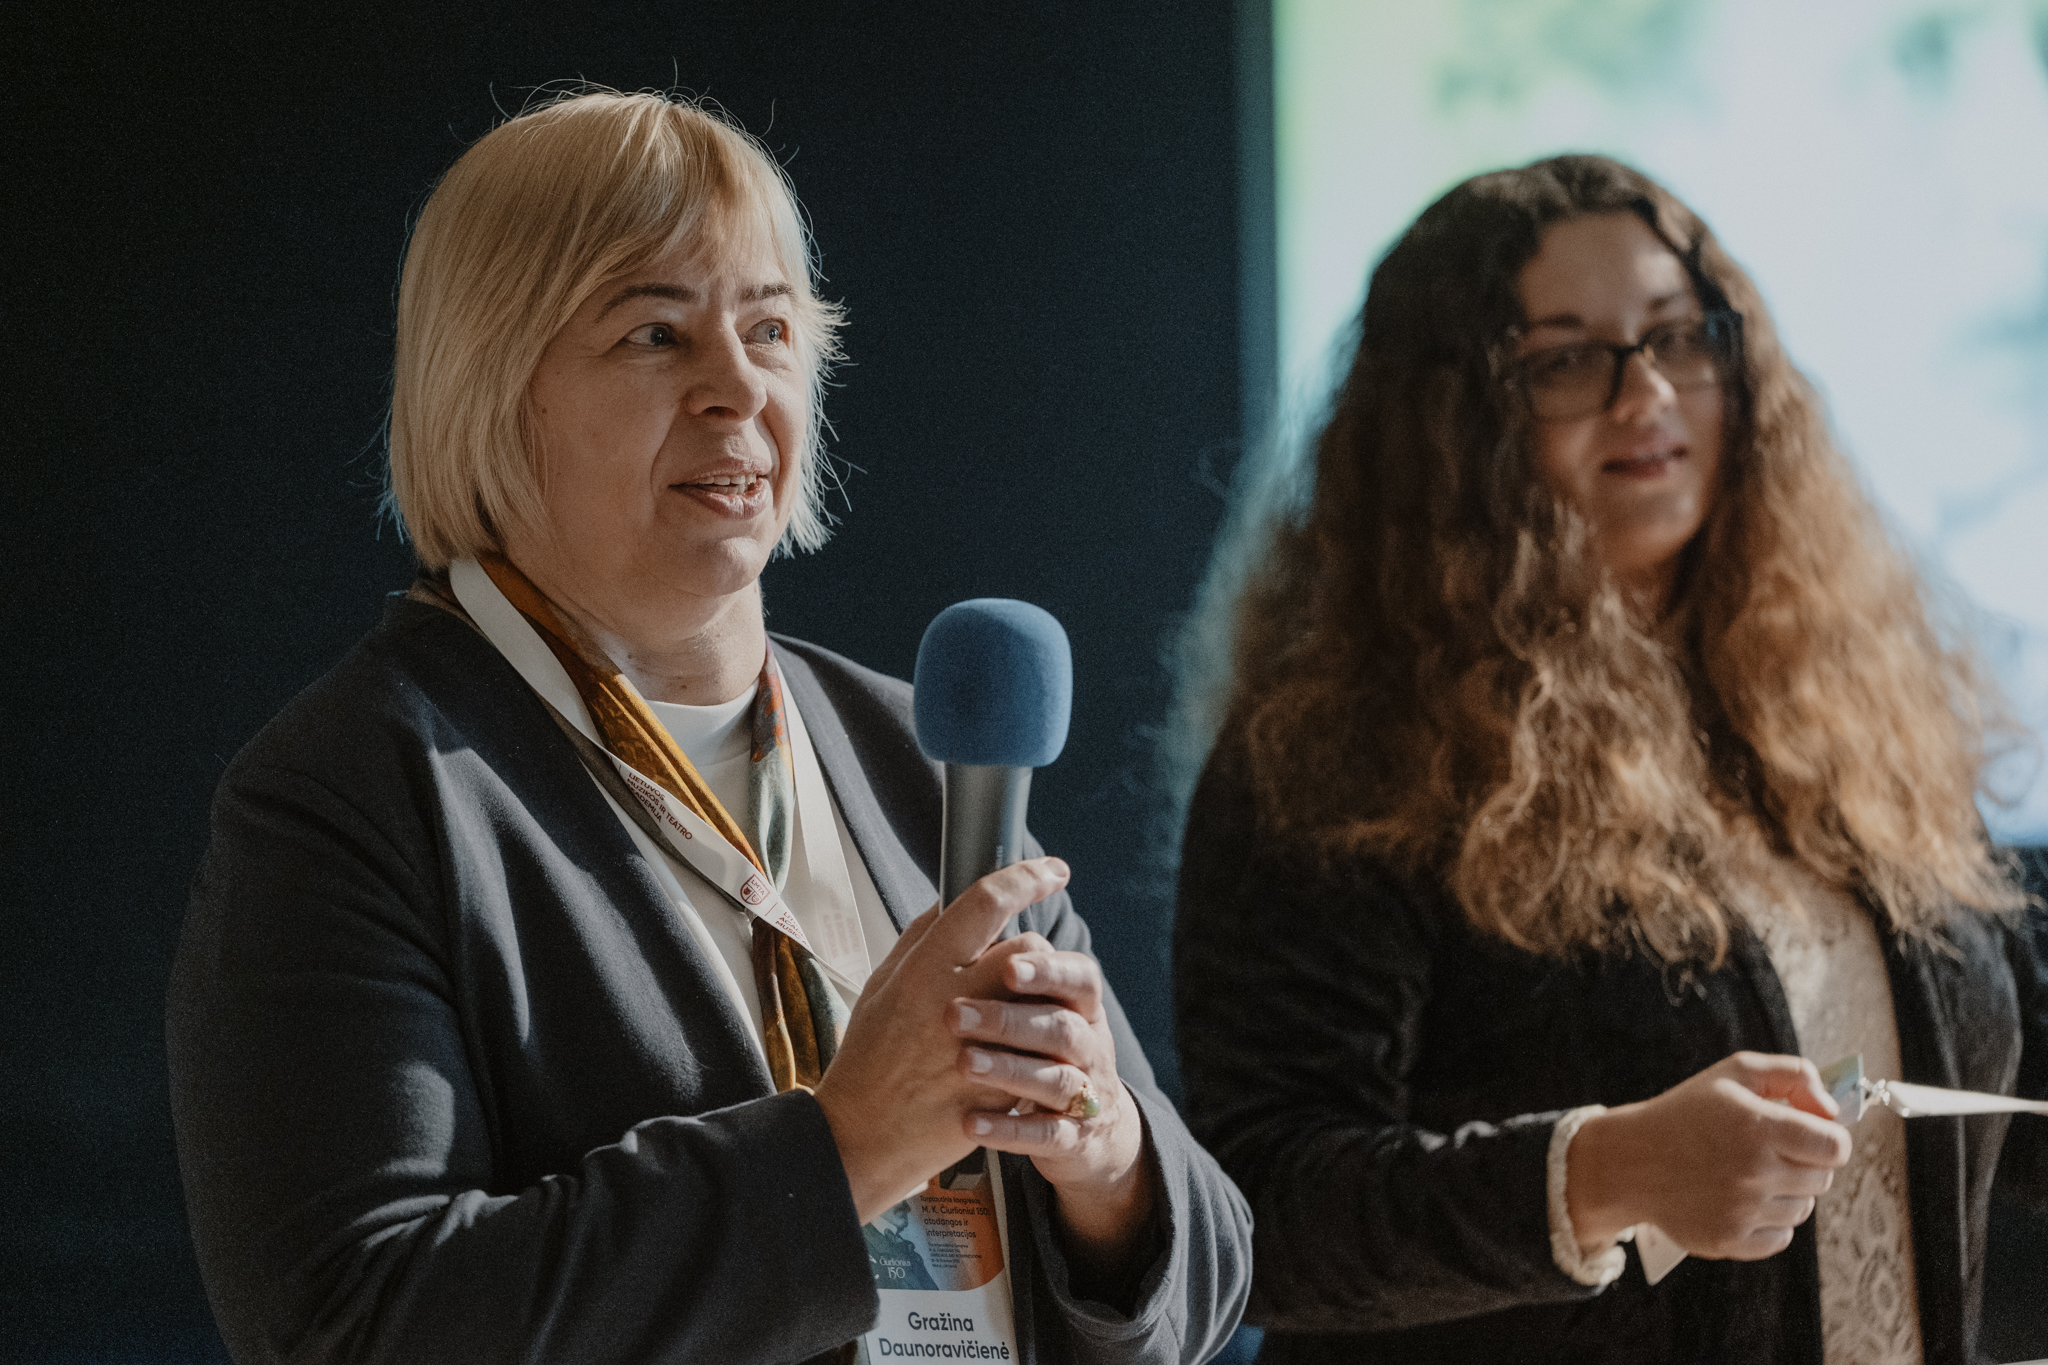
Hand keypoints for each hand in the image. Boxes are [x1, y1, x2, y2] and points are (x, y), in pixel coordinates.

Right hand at [812, 858, 1069, 1223]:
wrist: (864, 1135)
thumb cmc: (869, 1056)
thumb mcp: (881, 985)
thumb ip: (919, 939)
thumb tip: (953, 900)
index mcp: (922, 970)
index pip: (986, 902)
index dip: (1027, 877)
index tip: (1052, 871)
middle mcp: (955, 1002)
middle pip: (1028, 947)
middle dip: (1032, 952)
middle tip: (1018, 969)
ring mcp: (984, 1047)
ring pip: (1045, 996)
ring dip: (1042, 994)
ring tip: (1023, 1007)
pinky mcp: (1003, 1087)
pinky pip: (1042, 1047)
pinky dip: (1037, 1041)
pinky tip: (1021, 1048)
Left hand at [948, 931, 1156, 1279]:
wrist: (1087, 1133)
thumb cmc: (1043, 1050)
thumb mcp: (1039, 1005)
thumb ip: (1009, 961)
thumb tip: (967, 903)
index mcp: (1078, 1006)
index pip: (1077, 976)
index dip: (1047, 969)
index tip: (1009, 964)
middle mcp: (1087, 1046)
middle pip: (1061, 1027)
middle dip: (1009, 1019)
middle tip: (955, 1014)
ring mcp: (1080, 1094)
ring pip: (1053, 1080)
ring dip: (1006, 1069)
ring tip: (963, 1062)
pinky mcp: (1066, 1138)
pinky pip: (1043, 1134)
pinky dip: (1008, 1129)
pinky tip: (971, 1122)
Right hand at [1567, 1051, 1852, 1259]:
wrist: (1632, 1160)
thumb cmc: (1687, 1112)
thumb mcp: (1734, 1073)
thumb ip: (1793, 1074)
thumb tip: (1832, 1110)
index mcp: (1758, 1126)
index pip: (1835, 1147)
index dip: (1829, 1140)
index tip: (1811, 1136)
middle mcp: (1754, 1172)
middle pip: (1822, 1179)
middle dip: (1805, 1163)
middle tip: (1770, 1151)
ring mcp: (1743, 1210)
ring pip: (1803, 1210)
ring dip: (1786, 1193)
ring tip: (1749, 1175)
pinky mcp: (1731, 1240)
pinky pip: (1781, 1237)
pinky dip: (1768, 1221)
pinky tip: (1740, 1200)